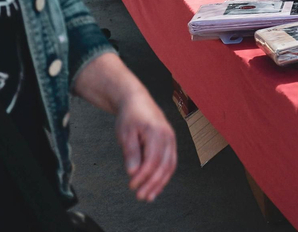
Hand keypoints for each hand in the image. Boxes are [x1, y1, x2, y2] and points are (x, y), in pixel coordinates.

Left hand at [115, 87, 176, 201]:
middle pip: (164, 166)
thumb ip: (131, 153)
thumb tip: (133, 172)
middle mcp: (168, 137)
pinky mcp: (170, 144)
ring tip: (149, 196)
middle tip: (141, 196)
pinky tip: (156, 186)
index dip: (143, 176)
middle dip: (153, 183)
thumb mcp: (125, 134)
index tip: (132, 185)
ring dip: (160, 183)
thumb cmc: (130, 116)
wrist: (137, 101)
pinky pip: (170, 162)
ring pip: (170, 166)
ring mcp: (171, 140)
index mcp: (157, 133)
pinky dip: (164, 176)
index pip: (153, 160)